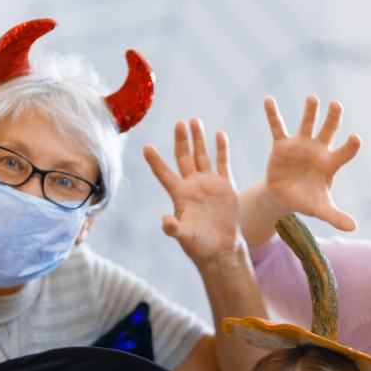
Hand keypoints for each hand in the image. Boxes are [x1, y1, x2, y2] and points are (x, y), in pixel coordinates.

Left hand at [145, 119, 242, 270]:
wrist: (221, 249)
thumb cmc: (199, 246)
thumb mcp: (185, 238)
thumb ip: (174, 229)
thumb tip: (165, 221)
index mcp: (180, 195)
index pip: (164, 174)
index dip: (155, 161)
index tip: (146, 147)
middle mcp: (192, 185)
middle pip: (184, 158)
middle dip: (181, 140)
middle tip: (179, 123)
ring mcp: (208, 184)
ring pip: (201, 156)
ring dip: (198, 139)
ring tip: (194, 121)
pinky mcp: (225, 186)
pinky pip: (222, 163)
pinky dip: (221, 149)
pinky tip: (219, 134)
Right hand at [261, 95, 360, 230]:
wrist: (284, 197)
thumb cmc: (307, 201)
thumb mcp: (320, 210)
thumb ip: (336, 216)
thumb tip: (354, 228)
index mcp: (330, 164)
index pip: (343, 153)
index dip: (350, 147)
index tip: (356, 138)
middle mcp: (318, 150)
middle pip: (329, 130)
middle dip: (333, 118)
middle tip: (337, 105)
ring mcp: (300, 145)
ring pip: (307, 124)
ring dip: (310, 111)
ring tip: (313, 99)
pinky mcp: (282, 145)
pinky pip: (277, 127)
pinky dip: (273, 114)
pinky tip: (268, 100)